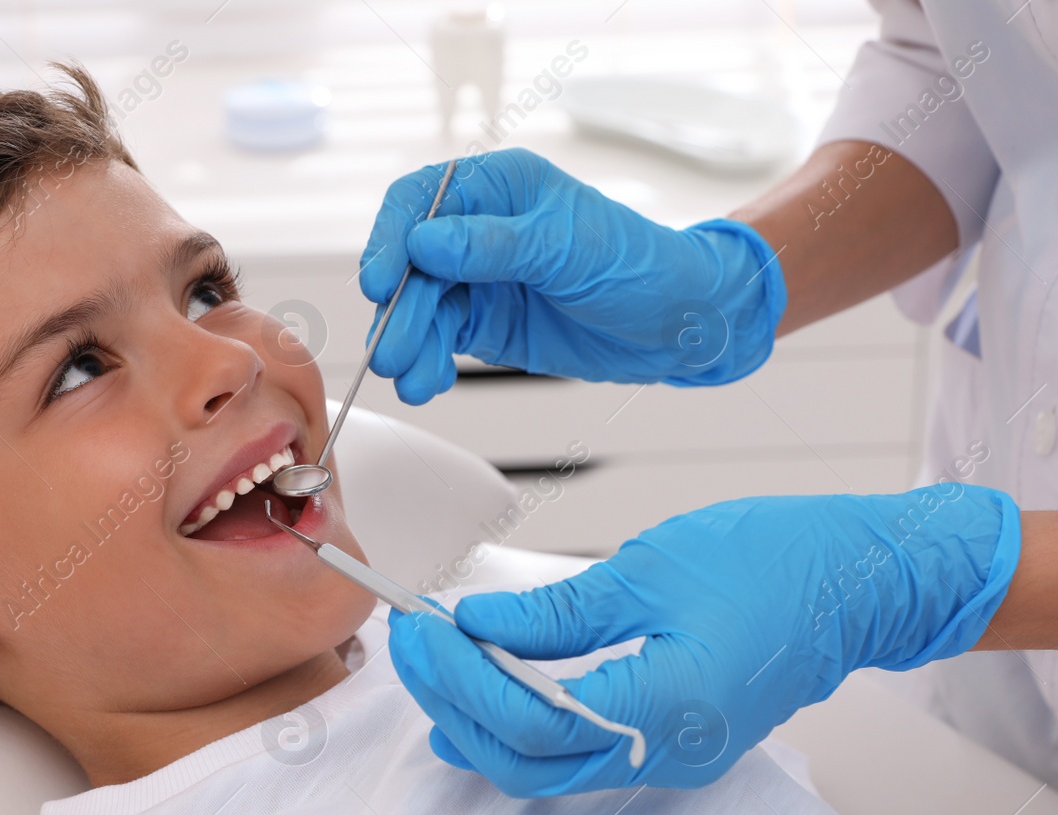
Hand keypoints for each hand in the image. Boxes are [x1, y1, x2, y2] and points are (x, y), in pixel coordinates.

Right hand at [359, 148, 786, 403]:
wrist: (677, 323)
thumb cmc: (637, 264)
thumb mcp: (568, 249)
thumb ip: (494, 245)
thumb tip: (424, 243)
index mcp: (499, 188)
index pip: (420, 200)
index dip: (390, 238)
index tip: (380, 282)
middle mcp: (478, 229)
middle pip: (412, 263)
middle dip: (400, 309)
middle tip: (391, 351)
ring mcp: (478, 278)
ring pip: (421, 308)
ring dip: (410, 343)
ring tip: (412, 380)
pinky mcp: (484, 322)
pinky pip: (440, 340)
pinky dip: (428, 362)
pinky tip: (427, 382)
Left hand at [388, 484, 1020, 795]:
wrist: (859, 583)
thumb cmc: (776, 561)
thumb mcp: (650, 568)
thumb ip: (557, 611)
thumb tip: (477, 625)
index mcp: (667, 706)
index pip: (530, 716)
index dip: (462, 674)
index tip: (423, 626)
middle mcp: (669, 752)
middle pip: (527, 760)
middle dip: (455, 702)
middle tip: (410, 645)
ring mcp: (673, 758)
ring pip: (548, 769)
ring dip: (482, 721)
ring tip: (434, 666)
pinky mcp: (672, 744)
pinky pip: (579, 754)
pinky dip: (523, 727)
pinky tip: (486, 693)